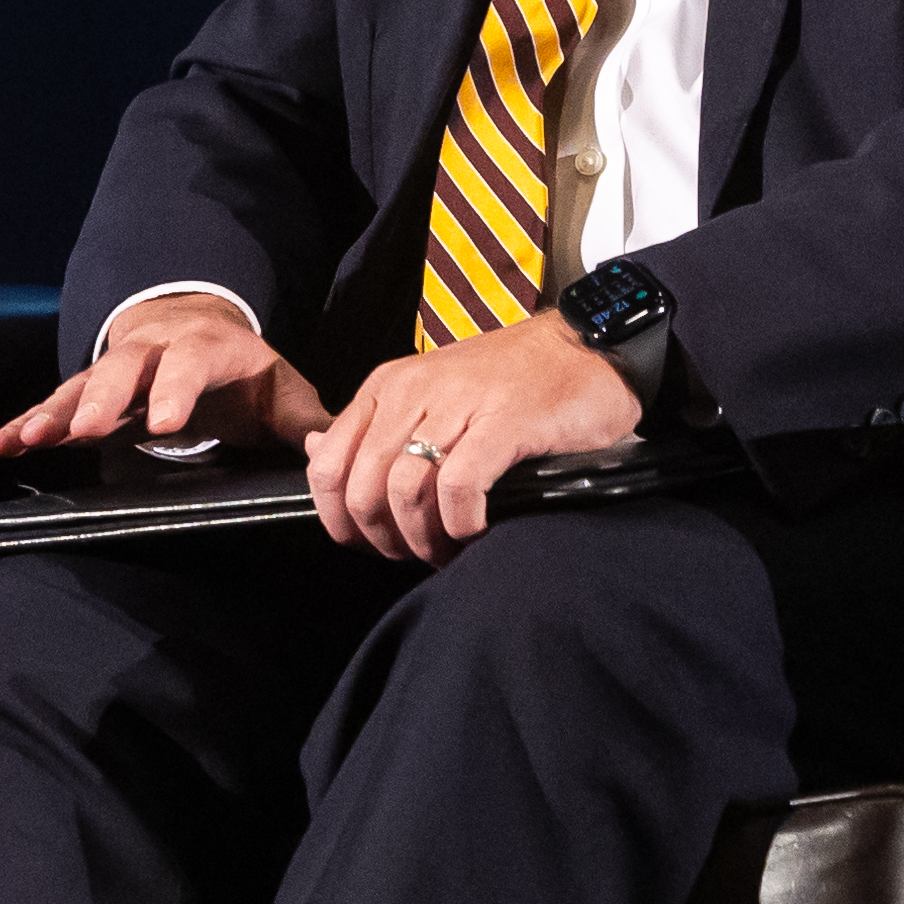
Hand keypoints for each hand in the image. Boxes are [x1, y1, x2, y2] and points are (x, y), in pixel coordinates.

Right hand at [0, 292, 332, 457]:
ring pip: (80, 386)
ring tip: (23, 440)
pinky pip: (54, 404)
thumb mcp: (281, 390)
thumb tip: (332, 450)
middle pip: (123, 369)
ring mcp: (115, 369)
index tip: (163, 425)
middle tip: (84, 431)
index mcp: (204, 349)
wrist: (198, 323)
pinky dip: (26, 421)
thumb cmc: (244, 372)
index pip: (189, 365)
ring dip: (52, 413)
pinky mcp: (88, 389)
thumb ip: (307, 421)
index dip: (175, 390)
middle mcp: (152, 353)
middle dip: (102, 399)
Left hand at [305, 309, 643, 562]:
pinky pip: (458, 486)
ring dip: (423, 538)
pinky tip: (476, 531)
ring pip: (404, 491)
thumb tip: (314, 451)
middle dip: (383, 539)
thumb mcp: (428, 397)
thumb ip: (372, 428)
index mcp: (386, 389)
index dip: (341, 522)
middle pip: (362, 489)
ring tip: (448, 550)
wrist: (588, 348)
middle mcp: (412, 392)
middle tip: (416, 554)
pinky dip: (461, 524)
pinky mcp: (504, 421)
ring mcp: (457, 404)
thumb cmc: (511, 383)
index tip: (372, 546)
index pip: (327, 468)